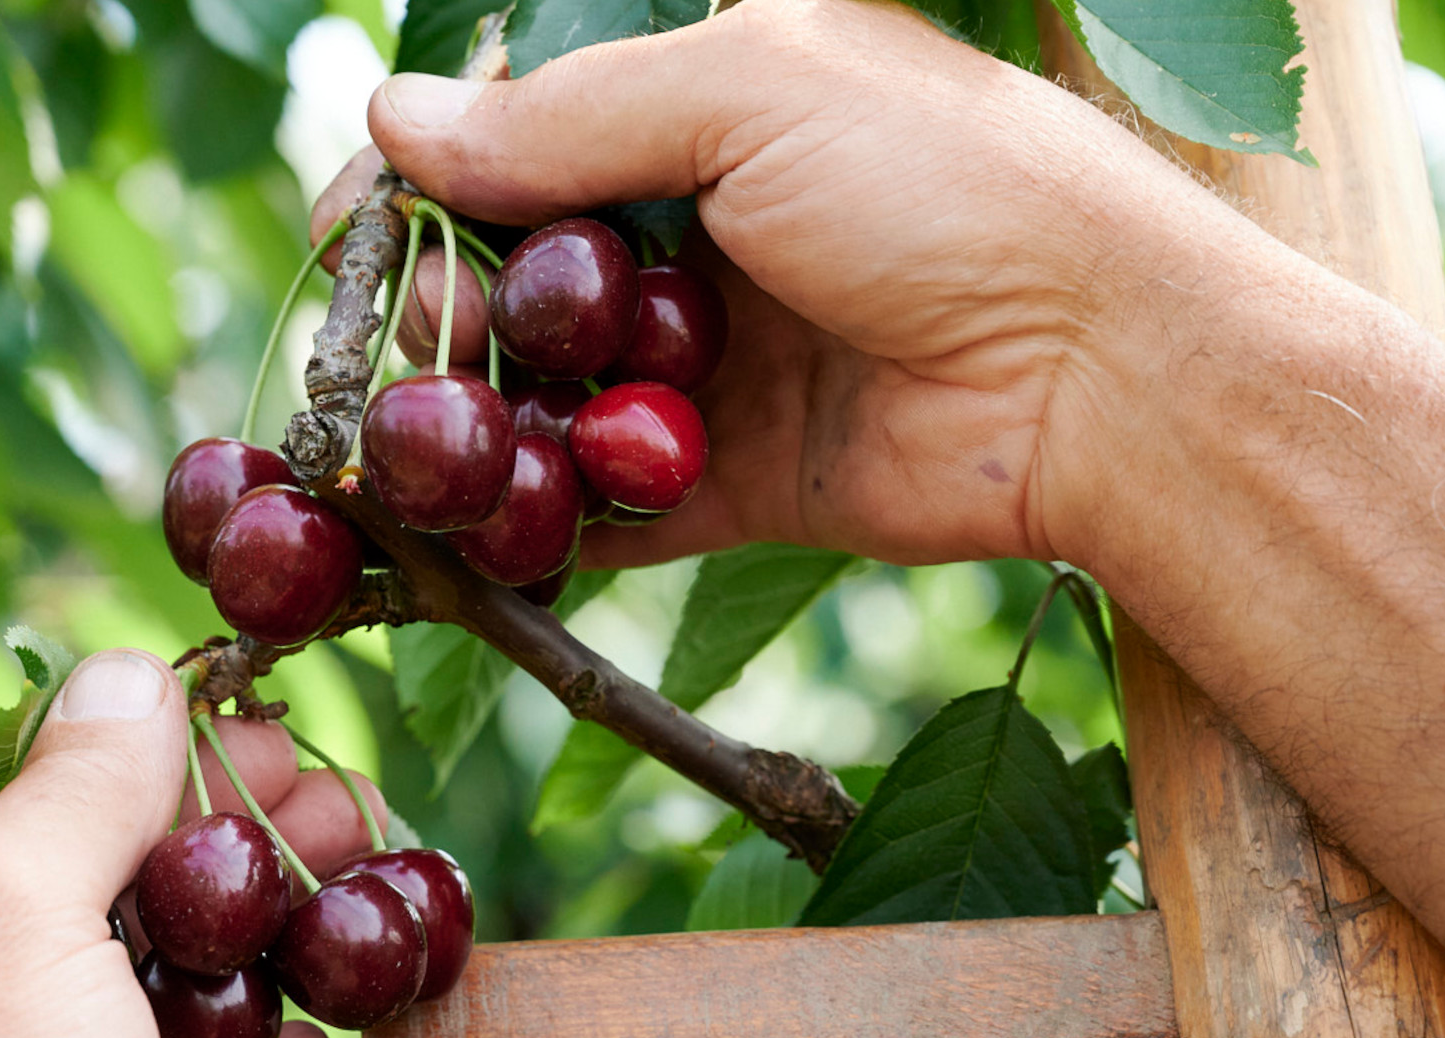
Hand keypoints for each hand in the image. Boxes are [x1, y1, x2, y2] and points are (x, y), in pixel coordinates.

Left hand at [0, 650, 385, 1037]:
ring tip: (360, 882)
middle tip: (329, 794)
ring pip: (158, 1028)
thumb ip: (73, 786)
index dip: (113, 766)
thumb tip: (125, 675)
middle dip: (220, 852)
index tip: (227, 726)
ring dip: (264, 957)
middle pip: (90, 918)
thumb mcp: (7, 914)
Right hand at [316, 0, 1293, 571]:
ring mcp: (709, 363)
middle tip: (434, 353)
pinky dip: (551, 525)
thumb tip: (392, 118)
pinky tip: (485, 536)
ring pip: (549, 399)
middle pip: (517, 278)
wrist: (1099, 371)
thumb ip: (564, 117)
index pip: (518, 135)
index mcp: (705, 109)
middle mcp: (696, 232)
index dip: (422, 185)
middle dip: (452, 318)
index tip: (345, 241)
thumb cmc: (944, 187)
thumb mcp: (749, 94)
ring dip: (486, 428)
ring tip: (448, 450)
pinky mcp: (730, 482)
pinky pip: (611, 508)